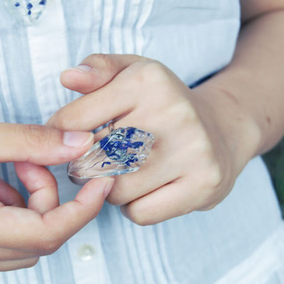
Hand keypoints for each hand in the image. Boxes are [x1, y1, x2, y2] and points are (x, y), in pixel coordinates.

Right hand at [0, 99, 112, 271]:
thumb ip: (30, 142)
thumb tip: (77, 144)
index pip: (45, 234)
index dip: (81, 209)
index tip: (99, 182)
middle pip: (34, 243)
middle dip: (48, 201)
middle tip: (31, 160)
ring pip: (16, 244)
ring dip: (26, 206)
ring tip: (4, 164)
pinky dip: (5, 210)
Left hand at [48, 54, 257, 224]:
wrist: (223, 128)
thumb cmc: (164, 102)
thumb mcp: (133, 72)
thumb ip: (98, 69)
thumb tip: (68, 77)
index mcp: (147, 81)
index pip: (73, 122)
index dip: (60, 136)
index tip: (68, 140)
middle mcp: (172, 113)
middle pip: (92, 161)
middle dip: (86, 164)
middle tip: (99, 158)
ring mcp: (192, 151)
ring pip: (114, 192)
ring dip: (112, 189)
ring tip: (128, 172)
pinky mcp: (203, 185)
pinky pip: (140, 213)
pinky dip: (136, 206)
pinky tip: (149, 188)